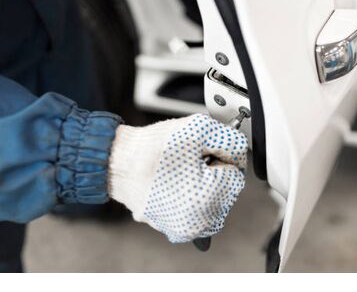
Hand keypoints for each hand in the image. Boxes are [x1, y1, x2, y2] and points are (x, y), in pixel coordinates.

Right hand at [107, 114, 247, 242]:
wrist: (116, 162)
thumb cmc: (152, 148)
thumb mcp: (199, 129)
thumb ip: (229, 139)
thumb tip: (240, 151)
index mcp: (209, 198)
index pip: (236, 172)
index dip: (219, 156)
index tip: (201, 152)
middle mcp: (199, 221)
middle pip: (226, 190)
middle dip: (213, 172)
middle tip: (189, 161)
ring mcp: (184, 228)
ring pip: (212, 201)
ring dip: (203, 185)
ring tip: (179, 173)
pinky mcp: (172, 228)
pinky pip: (194, 209)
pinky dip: (189, 196)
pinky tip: (174, 184)